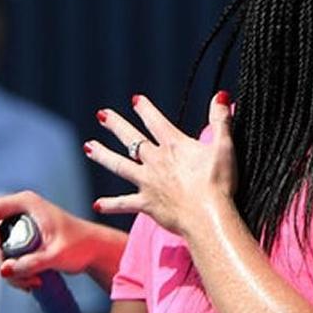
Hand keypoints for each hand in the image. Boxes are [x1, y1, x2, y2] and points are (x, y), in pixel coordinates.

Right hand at [0, 190, 96, 288]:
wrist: (95, 250)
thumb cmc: (82, 246)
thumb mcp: (57, 256)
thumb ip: (31, 263)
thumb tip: (4, 270)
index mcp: (27, 202)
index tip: (1, 249)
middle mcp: (19, 210)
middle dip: (1, 259)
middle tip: (22, 276)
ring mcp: (19, 224)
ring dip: (9, 269)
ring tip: (33, 282)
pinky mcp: (21, 239)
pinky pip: (6, 255)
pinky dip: (14, 270)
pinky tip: (32, 281)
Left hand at [85, 92, 236, 236]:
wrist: (208, 216)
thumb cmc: (218, 183)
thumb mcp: (225, 147)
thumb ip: (221, 120)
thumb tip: (220, 95)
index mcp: (174, 146)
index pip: (156, 122)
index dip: (145, 109)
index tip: (135, 100)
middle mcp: (156, 161)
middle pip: (132, 139)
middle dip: (116, 125)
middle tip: (102, 115)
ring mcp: (148, 182)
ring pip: (119, 165)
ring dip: (103, 155)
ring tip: (88, 147)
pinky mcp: (147, 204)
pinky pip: (124, 203)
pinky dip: (111, 204)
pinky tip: (97, 204)